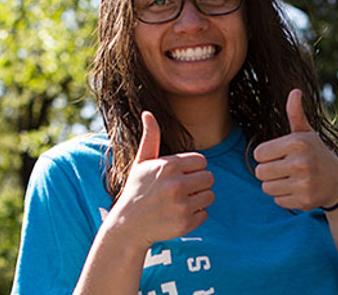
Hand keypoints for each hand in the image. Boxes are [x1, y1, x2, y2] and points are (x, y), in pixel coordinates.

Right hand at [109, 111, 214, 249]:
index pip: (202, 161)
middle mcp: (176, 184)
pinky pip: (205, 214)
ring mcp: (181, 204)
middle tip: (182, 189)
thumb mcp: (141, 162)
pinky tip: (178, 214)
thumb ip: (150, 137)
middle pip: (209, 178)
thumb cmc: (136, 189)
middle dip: (198, 183)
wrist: (127, 226)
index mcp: (168, 165)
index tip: (181, 175)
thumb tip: (147, 113)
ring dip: (199, 199)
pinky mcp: (185, 223)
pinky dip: (195, 215)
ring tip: (181, 201)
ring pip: (210, 195)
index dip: (193, 168)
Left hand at [254, 89, 337, 210]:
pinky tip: (297, 190)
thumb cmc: (316, 153)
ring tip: (290, 179)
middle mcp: (300, 162)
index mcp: (297, 142)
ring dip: (274, 185)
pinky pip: (277, 200)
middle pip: (260, 172)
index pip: (258, 154)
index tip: (278, 156)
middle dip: (268, 172)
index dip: (266, 156)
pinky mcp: (304, 201)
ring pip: (266, 187)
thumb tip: (294, 91)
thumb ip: (295, 113)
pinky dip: (284, 197)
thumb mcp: (306, 133)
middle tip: (283, 169)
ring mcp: (304, 183)